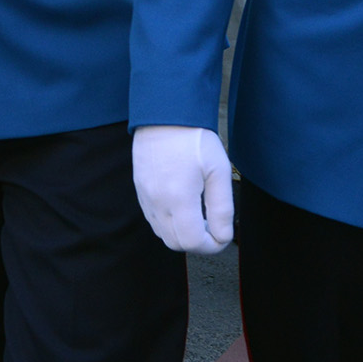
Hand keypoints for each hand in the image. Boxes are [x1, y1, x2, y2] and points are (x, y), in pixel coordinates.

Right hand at [133, 125, 234, 253]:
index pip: (192, 242)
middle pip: (176, 244)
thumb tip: (223, 236)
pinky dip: (169, 223)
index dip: (212, 246)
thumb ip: (222, 209)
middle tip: (213, 228)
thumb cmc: (194, 139)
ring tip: (199, 217)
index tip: (223, 236)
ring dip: (182, 234)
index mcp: (178, 198)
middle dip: (197, 243)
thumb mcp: (219, 171)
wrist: (164, 115)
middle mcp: (157, 201)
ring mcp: (145, 196)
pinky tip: (183, 207)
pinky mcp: (140, 190)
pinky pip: (153, 219)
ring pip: (162, 234)